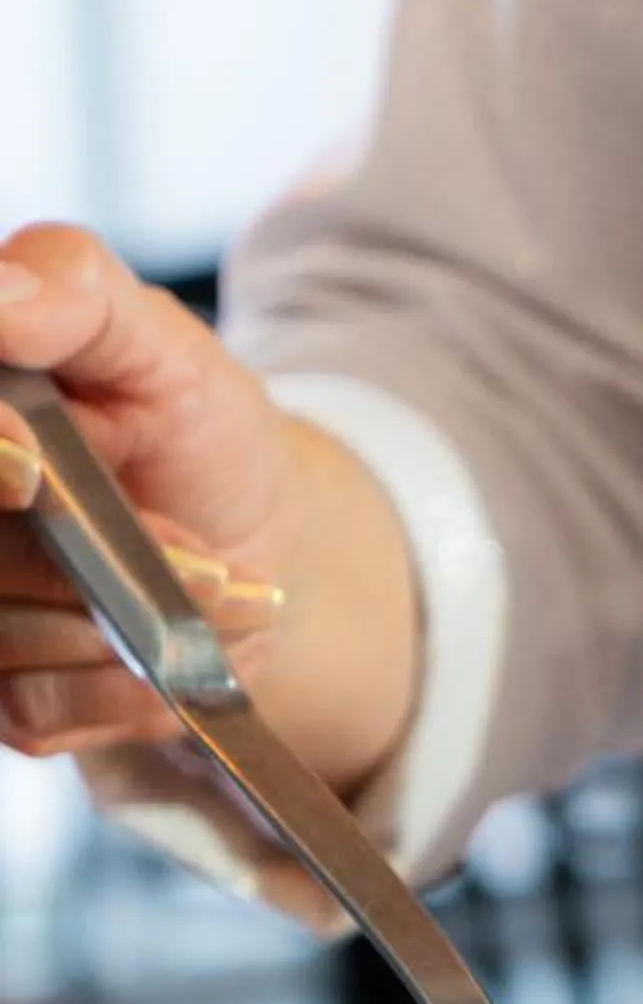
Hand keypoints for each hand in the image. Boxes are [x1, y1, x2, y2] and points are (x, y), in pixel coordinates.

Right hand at [0, 223, 294, 757]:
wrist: (255, 545)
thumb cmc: (191, 427)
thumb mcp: (158, 342)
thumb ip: (74, 293)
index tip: (32, 466)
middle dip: (81, 561)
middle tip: (202, 558)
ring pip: (0, 636)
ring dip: (129, 625)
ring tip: (215, 587)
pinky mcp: (0, 694)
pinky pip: (31, 711)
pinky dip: (123, 690)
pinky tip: (178, 657)